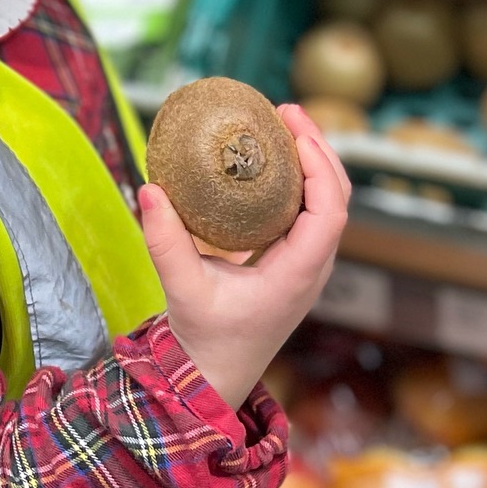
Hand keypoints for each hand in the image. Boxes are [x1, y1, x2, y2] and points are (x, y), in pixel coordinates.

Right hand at [139, 103, 350, 412]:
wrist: (214, 376)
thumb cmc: (204, 339)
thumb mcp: (182, 290)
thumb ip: (164, 242)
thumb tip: (149, 188)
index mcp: (297, 275)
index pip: (329, 212)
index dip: (320, 167)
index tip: (296, 133)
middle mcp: (312, 269)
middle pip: (337, 199)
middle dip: (319, 150)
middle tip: (286, 111)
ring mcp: (307, 267)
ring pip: (328, 205)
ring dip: (313, 162)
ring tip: (284, 124)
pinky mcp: (295, 265)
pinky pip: (310, 214)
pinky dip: (301, 181)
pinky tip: (274, 160)